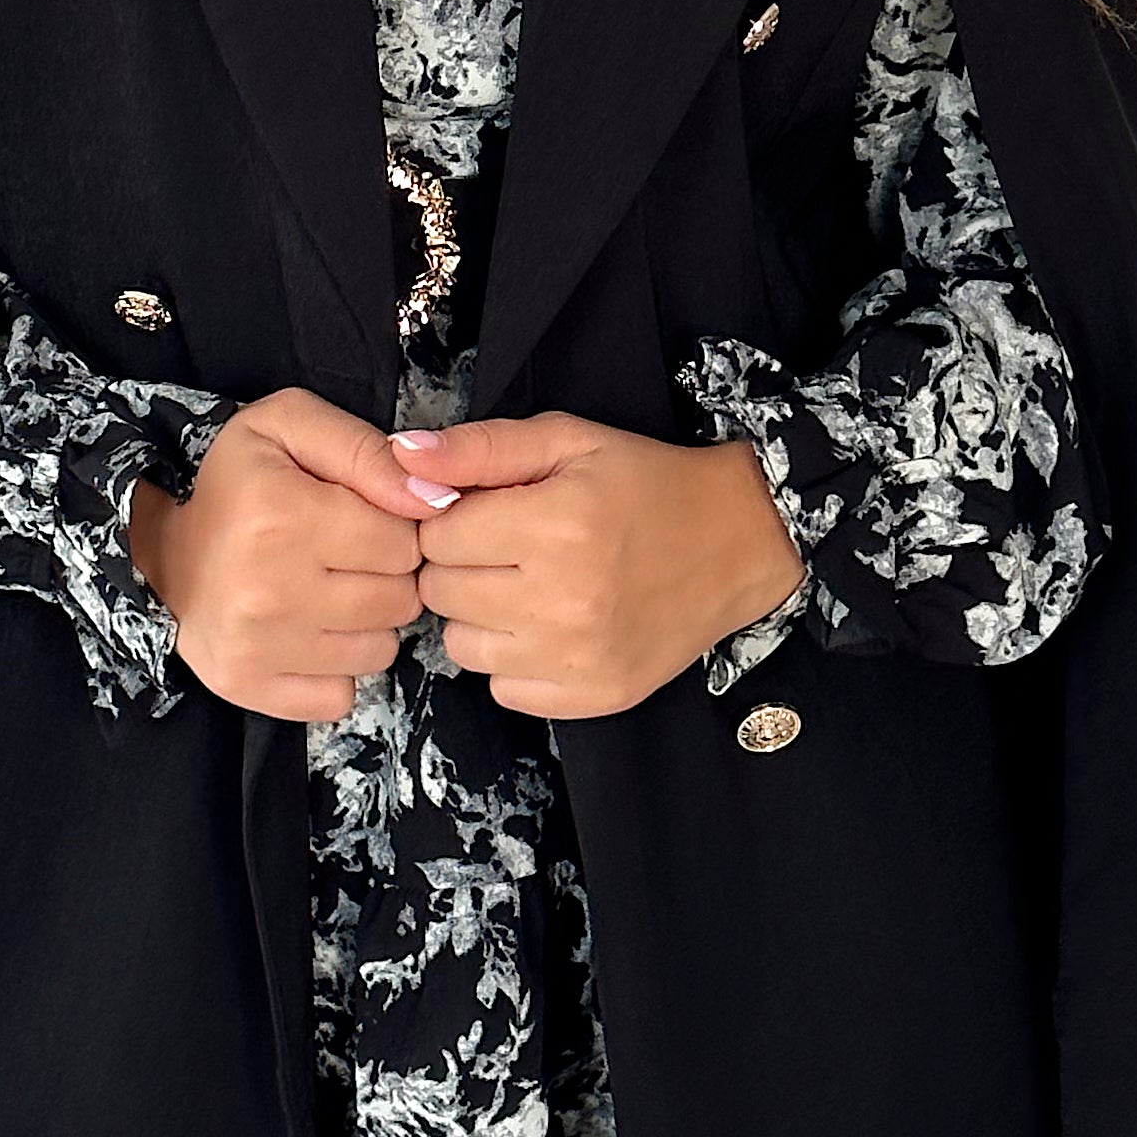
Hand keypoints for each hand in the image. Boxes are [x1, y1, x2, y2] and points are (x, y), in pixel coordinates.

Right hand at [127, 389, 452, 722]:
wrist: (164, 553)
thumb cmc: (237, 484)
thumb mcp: (291, 427)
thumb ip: (368, 450)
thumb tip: (435, 499)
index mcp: (283, 515)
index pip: (405, 542)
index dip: (394, 527)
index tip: (362, 520)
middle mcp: (269, 588)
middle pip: (399, 601)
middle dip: (386, 577)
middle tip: (346, 559)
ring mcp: (258, 646)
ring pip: (379, 651)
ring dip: (367, 624)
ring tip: (328, 593)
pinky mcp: (249, 686)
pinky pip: (342, 695)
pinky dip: (337, 669)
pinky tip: (311, 634)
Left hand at [383, 411, 805, 720]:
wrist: (736, 542)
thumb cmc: (644, 484)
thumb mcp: (567, 440)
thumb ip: (479, 448)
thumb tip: (400, 455)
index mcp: (555, 525)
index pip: (435, 537)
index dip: (452, 519)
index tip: (486, 511)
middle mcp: (564, 599)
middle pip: (441, 593)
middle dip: (461, 565)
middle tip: (508, 547)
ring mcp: (579, 657)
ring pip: (462, 647)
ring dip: (480, 616)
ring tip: (526, 585)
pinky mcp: (593, 696)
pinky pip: (503, 690)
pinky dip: (514, 659)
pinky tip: (549, 625)